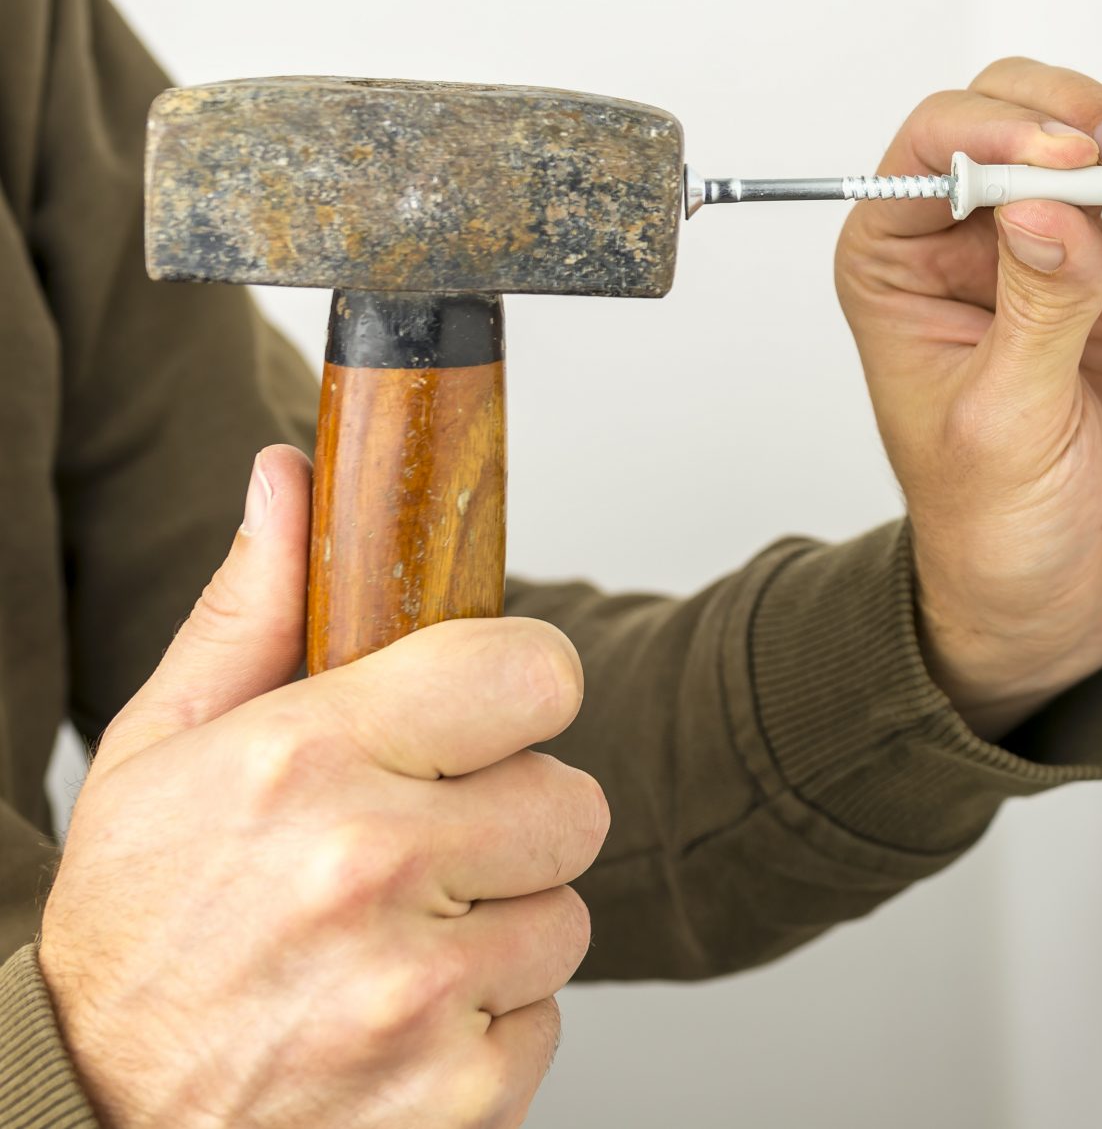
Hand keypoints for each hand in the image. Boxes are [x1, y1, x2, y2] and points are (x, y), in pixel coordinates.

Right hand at [41, 447, 609, 1128]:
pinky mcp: (456, 1095)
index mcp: (307, 760)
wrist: (91, 1121)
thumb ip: (249, 613)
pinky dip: (486, 1030)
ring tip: (387, 948)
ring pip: (567, 914)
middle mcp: (370, 869)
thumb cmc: (138, 932)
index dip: (515, 697)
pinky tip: (391, 1029)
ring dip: (498, 932)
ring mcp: (418, 992)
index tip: (474, 726)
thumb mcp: (158, 756)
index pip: (536, 674)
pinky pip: (547, 1019)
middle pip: (573, 799)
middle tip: (414, 859)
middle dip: (507, 825)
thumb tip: (291, 474)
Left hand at [836, 57, 1101, 738]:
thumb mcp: (1004, 425)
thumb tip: (1043, 210)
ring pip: (1095, 146)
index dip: (999, 133)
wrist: (1066, 601)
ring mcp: (1065, 259)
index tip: (1061, 161)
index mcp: (905, 268)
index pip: (936, 149)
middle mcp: (980, 247)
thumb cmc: (994, 528)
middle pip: (1015, 120)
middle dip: (1071, 122)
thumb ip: (1034, 312)